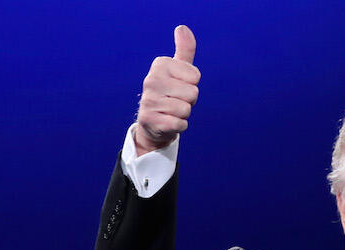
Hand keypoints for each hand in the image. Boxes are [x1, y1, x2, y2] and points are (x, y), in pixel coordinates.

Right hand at [134, 25, 200, 155]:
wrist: (154, 122)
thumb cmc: (171, 92)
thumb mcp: (178, 70)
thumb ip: (184, 49)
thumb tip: (182, 27)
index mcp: (160, 65)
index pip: (196, 76)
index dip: (192, 85)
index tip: (180, 87)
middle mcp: (150, 80)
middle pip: (193, 93)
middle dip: (189, 101)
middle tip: (176, 101)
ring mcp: (148, 101)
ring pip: (186, 109)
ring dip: (184, 114)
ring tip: (171, 111)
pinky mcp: (150, 120)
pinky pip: (180, 124)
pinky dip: (179, 126)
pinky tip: (168, 122)